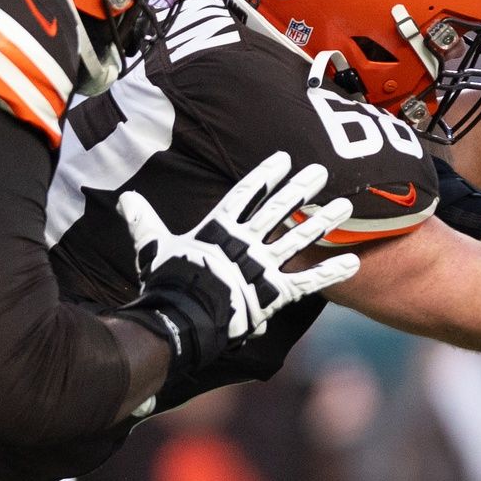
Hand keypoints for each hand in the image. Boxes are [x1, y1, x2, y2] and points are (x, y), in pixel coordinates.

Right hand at [116, 151, 360, 372]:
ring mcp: (262, 267)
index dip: (265, 176)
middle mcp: (245, 244)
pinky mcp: (273, 293)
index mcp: (218, 230)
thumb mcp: (152, 247)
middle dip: (301, 189)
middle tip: (322, 170)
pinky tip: (355, 262)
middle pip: (278, 210)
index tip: (284, 158)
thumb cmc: (165, 285)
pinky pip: (308, 281)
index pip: (245, 195)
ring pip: (299, 239)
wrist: (178, 321)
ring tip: (346, 206)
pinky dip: (331, 272)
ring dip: (324, 222)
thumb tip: (126, 198)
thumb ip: (144, 221)